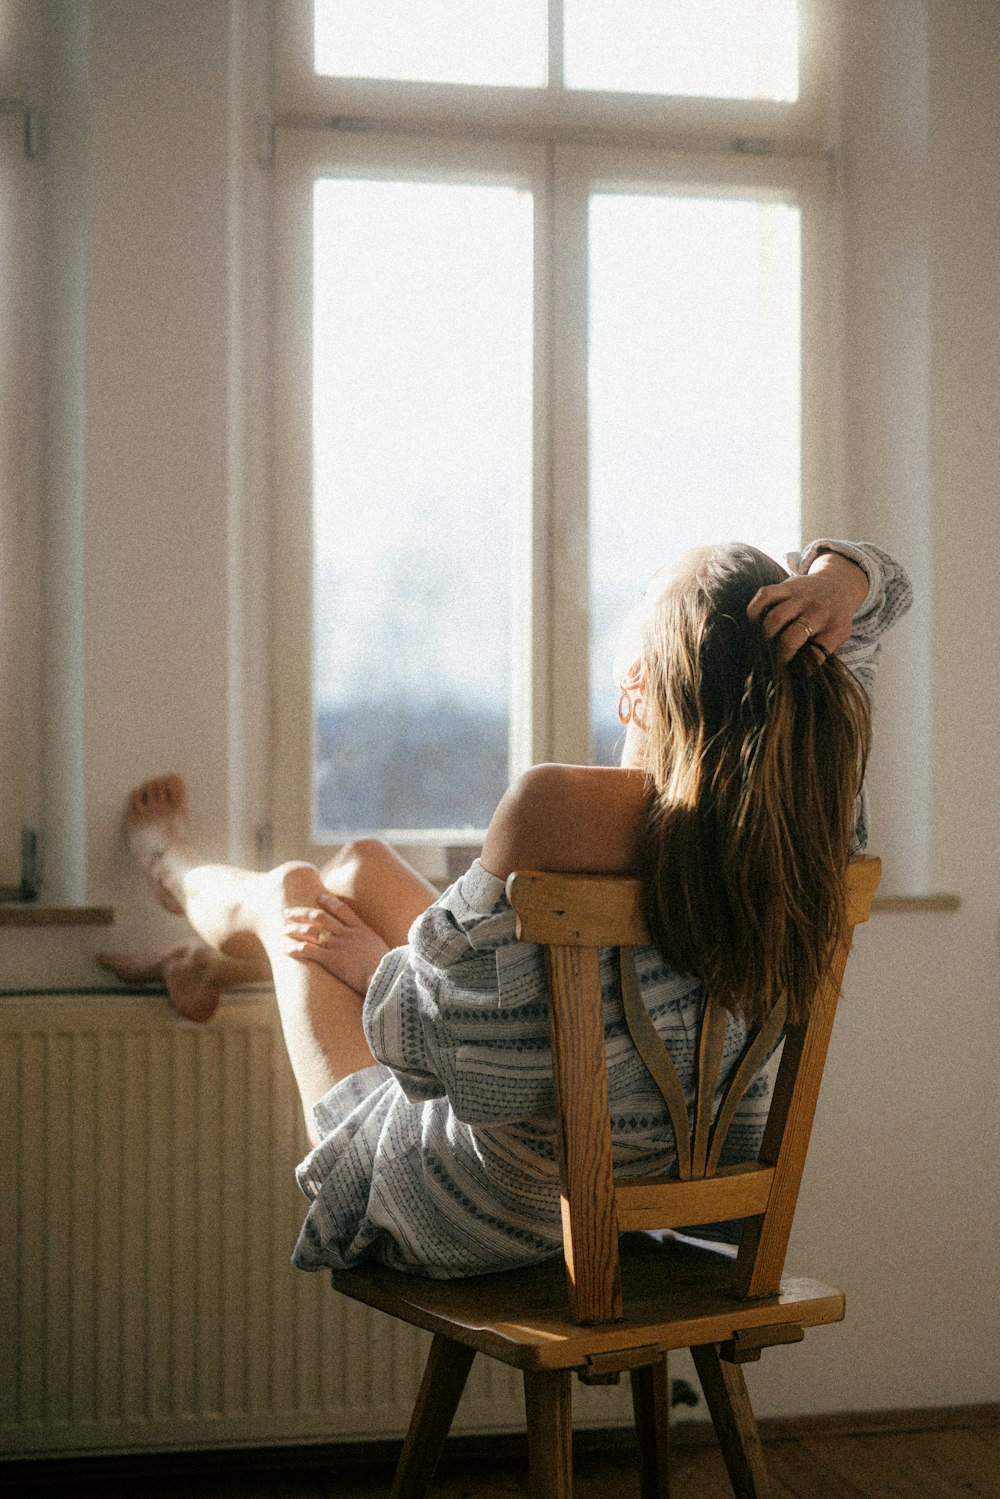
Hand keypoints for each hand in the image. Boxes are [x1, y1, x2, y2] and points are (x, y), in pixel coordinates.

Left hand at [282, 892, 389, 994]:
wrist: (389, 978)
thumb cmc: (391, 970)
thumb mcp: (385, 951)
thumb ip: (374, 947)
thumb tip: (375, 951)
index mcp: (362, 930)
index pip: (342, 909)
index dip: (328, 902)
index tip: (318, 897)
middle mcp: (348, 934)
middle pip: (320, 917)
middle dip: (302, 913)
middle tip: (288, 912)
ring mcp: (339, 946)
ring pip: (311, 931)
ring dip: (295, 929)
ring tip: (282, 929)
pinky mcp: (332, 960)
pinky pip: (309, 951)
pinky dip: (295, 949)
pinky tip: (285, 950)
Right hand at [746, 551, 868, 662]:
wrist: (839, 585)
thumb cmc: (834, 618)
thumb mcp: (839, 637)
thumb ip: (822, 652)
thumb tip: (798, 673)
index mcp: (835, 628)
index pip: (814, 656)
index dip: (801, 670)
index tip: (794, 675)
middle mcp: (819, 611)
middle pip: (790, 639)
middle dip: (779, 656)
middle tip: (776, 663)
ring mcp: (802, 596)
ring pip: (774, 618)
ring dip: (765, 637)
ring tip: (765, 645)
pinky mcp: (787, 584)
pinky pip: (764, 596)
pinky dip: (754, 611)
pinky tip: (755, 623)